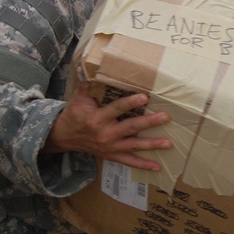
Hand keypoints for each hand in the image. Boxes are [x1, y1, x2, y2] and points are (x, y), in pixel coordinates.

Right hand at [43, 82, 171, 170]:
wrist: (65, 136)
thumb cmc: (75, 113)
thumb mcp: (79, 98)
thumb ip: (88, 84)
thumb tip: (93, 66)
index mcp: (96, 118)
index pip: (116, 109)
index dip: (130, 103)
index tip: (144, 97)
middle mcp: (104, 134)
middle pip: (130, 127)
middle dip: (149, 122)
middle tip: (165, 117)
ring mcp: (110, 147)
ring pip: (133, 146)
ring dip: (152, 145)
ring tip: (168, 143)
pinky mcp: (112, 155)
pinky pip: (129, 162)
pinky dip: (143, 165)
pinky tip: (157, 167)